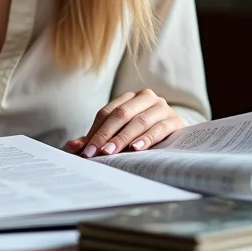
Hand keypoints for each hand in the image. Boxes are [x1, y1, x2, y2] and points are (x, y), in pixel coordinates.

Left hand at [63, 89, 184, 157]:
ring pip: (138, 121)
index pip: (107, 113)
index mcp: (129, 97)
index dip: (95, 131)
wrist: (179, 134)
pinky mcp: (175, 120)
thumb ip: (97, 138)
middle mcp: (145, 97)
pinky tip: (136, 149)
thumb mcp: (120, 133)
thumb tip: (72, 147)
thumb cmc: (144, 133)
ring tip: (110, 152)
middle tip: (94, 153)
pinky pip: (159, 129)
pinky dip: (146, 139)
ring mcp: (162, 107)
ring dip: (123, 138)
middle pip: (120, 115)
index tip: (84, 150)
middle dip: (106, 135)